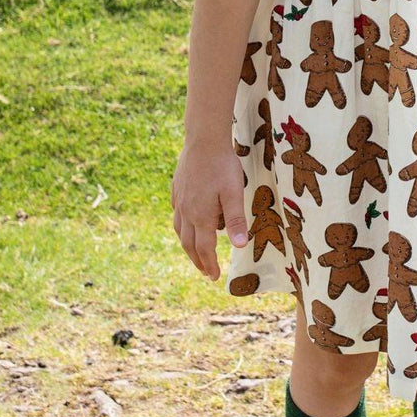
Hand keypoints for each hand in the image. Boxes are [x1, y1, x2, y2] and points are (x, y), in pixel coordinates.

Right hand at [171, 141, 248, 280]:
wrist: (203, 139)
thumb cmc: (222, 166)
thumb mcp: (234, 193)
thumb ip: (236, 220)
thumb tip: (239, 247)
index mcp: (201, 216)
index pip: (204, 248)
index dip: (209, 264)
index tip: (214, 277)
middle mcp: (186, 210)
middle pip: (188, 243)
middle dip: (197, 260)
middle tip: (205, 271)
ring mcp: (179, 198)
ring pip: (180, 228)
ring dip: (187, 244)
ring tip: (195, 251)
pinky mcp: (177, 187)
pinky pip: (177, 211)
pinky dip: (182, 223)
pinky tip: (187, 220)